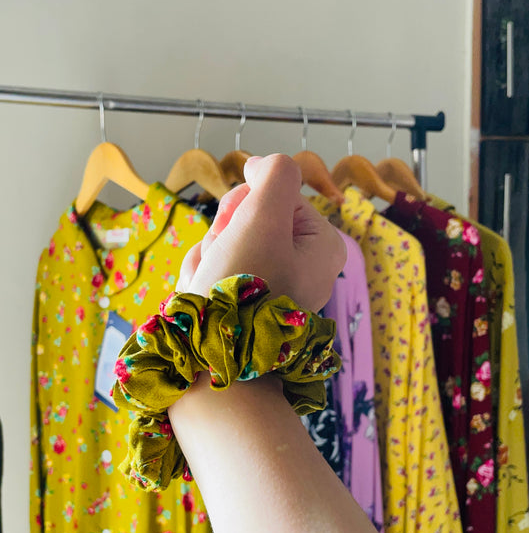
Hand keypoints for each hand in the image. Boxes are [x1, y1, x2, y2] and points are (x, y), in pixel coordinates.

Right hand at [177, 153, 345, 310]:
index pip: (272, 195)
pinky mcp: (245, 308)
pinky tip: (203, 302)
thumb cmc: (243, 294)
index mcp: (322, 245)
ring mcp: (273, 289)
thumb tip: (261, 166)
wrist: (215, 366)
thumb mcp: (263, 218)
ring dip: (206, 259)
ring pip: (224, 245)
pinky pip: (215, 274)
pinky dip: (201, 282)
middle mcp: (304, 267)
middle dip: (221, 235)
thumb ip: (273, 176)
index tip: (237, 230)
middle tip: (221, 263)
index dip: (245, 205)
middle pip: (247, 219)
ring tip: (209, 289)